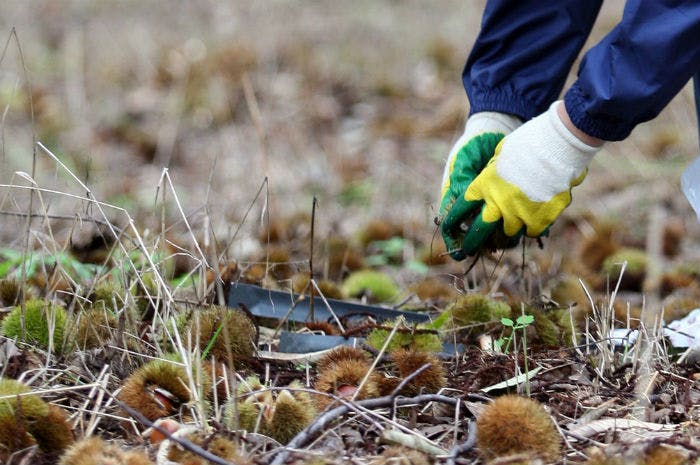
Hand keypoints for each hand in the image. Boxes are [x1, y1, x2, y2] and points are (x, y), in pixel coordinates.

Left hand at [441, 101, 602, 258]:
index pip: (462, 208)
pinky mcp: (541, 219)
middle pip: (480, 231)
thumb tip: (491, 178)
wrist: (558, 144)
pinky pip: (533, 232)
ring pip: (509, 232)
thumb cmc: (529, 141)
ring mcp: (520, 213)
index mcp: (485, 185)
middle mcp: (498, 203)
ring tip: (512, 225)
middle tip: (468, 250)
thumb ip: (494, 172)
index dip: (454, 219)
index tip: (449, 228)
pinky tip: (537, 217)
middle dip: (471, 243)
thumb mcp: (502, 153)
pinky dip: (534, 226)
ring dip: (509, 229)